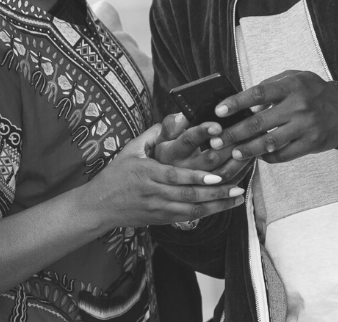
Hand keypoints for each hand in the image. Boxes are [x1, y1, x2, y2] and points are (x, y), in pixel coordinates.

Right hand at [78, 125, 245, 229]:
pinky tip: (223, 207)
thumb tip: (174, 118)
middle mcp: (154, 193)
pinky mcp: (161, 220)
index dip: (197, 177)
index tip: (217, 174)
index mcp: (146, 173)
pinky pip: (187, 218)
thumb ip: (152, 134)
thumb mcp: (130, 150)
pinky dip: (207, 213)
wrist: (99, 206)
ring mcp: (158, 209)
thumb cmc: (115, 174)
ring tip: (237, 197)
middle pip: (188, 195)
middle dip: (215, 193)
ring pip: (192, 210)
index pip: (175, 176)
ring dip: (217, 205)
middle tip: (238, 187)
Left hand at [209, 71, 337, 165]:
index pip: (258, 93)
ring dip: (248, 149)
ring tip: (233, 152)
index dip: (236, 103)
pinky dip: (268, 157)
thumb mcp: (293, 78)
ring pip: (270, 142)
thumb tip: (243, 102)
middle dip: (234, 133)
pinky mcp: (312, 143)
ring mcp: (306, 126)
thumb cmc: (311, 91)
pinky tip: (257, 156)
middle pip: (259, 122)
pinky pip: (284, 155)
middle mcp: (299, 106)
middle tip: (216, 141)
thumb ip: (269, 87)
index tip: (219, 112)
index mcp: (291, 86)